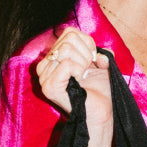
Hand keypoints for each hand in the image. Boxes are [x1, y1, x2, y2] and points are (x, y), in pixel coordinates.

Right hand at [36, 27, 112, 146]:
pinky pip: (66, 64)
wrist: (102, 113)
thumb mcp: (101, 64)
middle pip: (68, 39)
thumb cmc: (101, 91)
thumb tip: (99, 52)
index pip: (69, 33)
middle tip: (89, 68)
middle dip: (87, 52)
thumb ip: (98, 51)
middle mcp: (45, 66)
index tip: (93, 58)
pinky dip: (79, 68)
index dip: (87, 42)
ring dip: (83, 61)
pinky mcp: (49, 87)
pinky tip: (81, 78)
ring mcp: (45, 77)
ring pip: (65, 49)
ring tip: (85, 74)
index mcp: (55, 58)